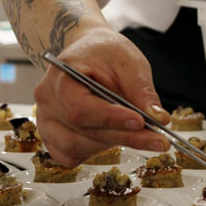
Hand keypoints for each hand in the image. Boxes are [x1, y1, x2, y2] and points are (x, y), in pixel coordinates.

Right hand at [33, 27, 170, 166]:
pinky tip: (115, 136)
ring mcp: (46, 121)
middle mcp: (47, 102)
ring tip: (138, 132)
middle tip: (159, 141)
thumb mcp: (129, 62)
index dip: (111, 118)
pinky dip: (94, 151)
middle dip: (124, 137)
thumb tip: (158, 119)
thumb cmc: (105, 53)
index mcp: (61, 77)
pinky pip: (70, 155)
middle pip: (82, 130)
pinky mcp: (53, 136)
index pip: (80, 108)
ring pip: (76, 147)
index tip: (141, 121)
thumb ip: (142, 90)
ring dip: (111, 144)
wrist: (87, 50)